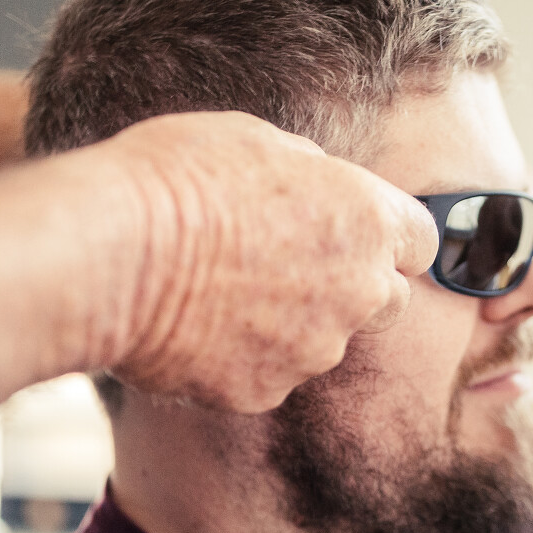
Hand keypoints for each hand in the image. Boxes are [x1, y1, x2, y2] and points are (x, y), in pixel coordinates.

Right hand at [84, 111, 438, 412]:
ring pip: (322, 342)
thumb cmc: (177, 179)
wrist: (112, 253)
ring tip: (222, 294)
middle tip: (289, 267)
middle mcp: (358, 293)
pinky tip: (195, 328)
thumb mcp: (257, 141)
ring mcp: (314, 350)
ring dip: (291, 325)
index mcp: (367, 221)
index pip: (420, 240)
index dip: (389, 237)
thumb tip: (320, 185)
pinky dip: (241, 358)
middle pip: (386, 301)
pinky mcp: (266, 391)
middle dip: (352, 287)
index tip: (360, 236)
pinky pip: (267, 375)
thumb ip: (311, 174)